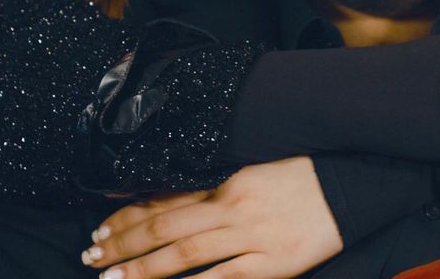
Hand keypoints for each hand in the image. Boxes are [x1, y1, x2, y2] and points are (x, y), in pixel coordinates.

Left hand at [81, 156, 342, 278]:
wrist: (350, 182)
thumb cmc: (303, 174)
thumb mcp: (257, 170)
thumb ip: (221, 186)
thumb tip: (181, 201)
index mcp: (228, 181)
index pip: (167, 199)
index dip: (131, 215)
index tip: (101, 227)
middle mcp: (232, 206)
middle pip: (166, 225)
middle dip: (125, 242)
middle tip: (90, 254)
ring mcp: (251, 236)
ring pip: (186, 253)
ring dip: (144, 267)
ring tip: (111, 277)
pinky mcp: (271, 263)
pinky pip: (224, 278)